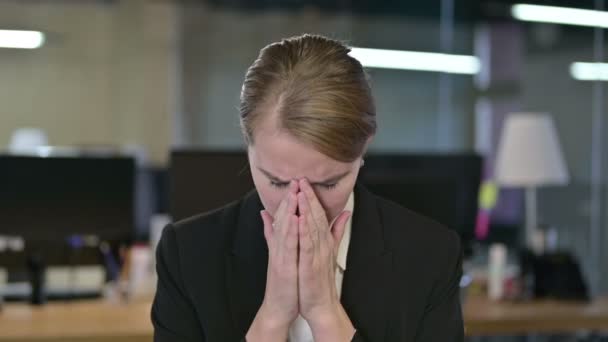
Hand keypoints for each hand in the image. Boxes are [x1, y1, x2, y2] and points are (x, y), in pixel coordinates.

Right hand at [246, 180, 298, 340]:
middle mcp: (278, 247)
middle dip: (289, 199)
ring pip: (284, 229)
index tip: (295, 183)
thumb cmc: (284, 282)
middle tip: (294, 180)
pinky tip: (295, 219)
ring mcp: (279, 256)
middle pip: (282, 219)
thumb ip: (273, 234)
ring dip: (289, 211)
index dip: (288, 200)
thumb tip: (266, 215)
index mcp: (280, 244)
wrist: (278, 307)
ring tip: (294, 194)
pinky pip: (288, 246)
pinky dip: (291, 232)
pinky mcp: (283, 267)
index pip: (283, 217)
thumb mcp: (279, 255)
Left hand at [296, 178, 354, 340]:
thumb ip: (336, 231)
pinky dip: (303, 232)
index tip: (305, 180)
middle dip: (309, 197)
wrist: (321, 304)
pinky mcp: (310, 265)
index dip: (312, 196)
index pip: (318, 214)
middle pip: (316, 216)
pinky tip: (299, 220)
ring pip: (312, 228)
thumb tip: (345, 212)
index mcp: (324, 241)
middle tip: (302, 179)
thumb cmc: (320, 279)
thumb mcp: (328, 251)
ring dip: (306, 209)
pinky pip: (307, 246)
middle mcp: (322, 244)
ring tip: (301, 192)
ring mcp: (317, 254)